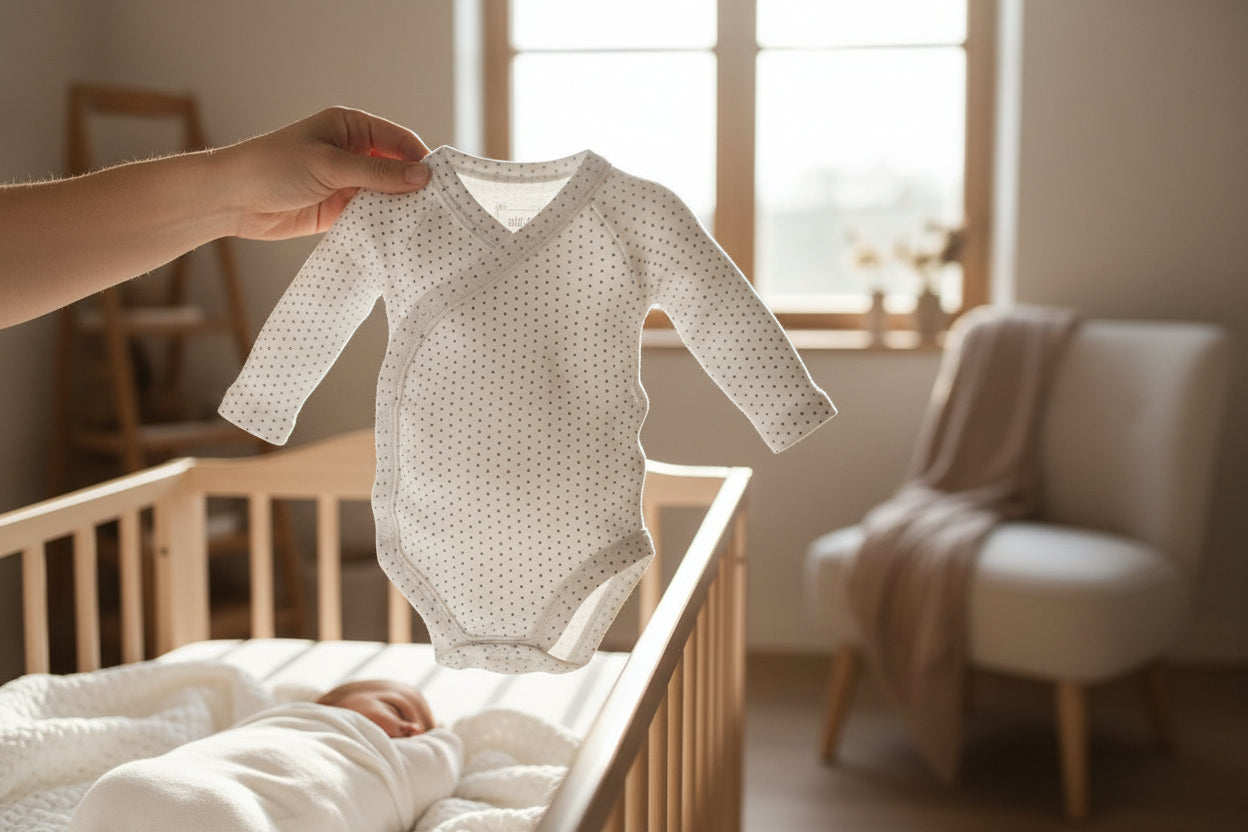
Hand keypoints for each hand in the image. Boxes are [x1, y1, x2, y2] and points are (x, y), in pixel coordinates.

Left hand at [221, 106, 431, 240]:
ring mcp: (348, 182)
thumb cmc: (273, 166)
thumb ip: (378, 172)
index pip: (399, 140)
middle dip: (414, 187)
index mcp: (351, 127)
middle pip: (397, 168)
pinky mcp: (340, 209)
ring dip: (400, 209)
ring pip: (387, 195)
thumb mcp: (330, 165)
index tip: (441, 183)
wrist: (233, 199)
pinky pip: (372, 216)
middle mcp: (353, 152)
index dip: (420, 159)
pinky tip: (399, 237)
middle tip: (439, 209)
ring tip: (424, 226)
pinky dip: (384, 225)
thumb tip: (423, 176)